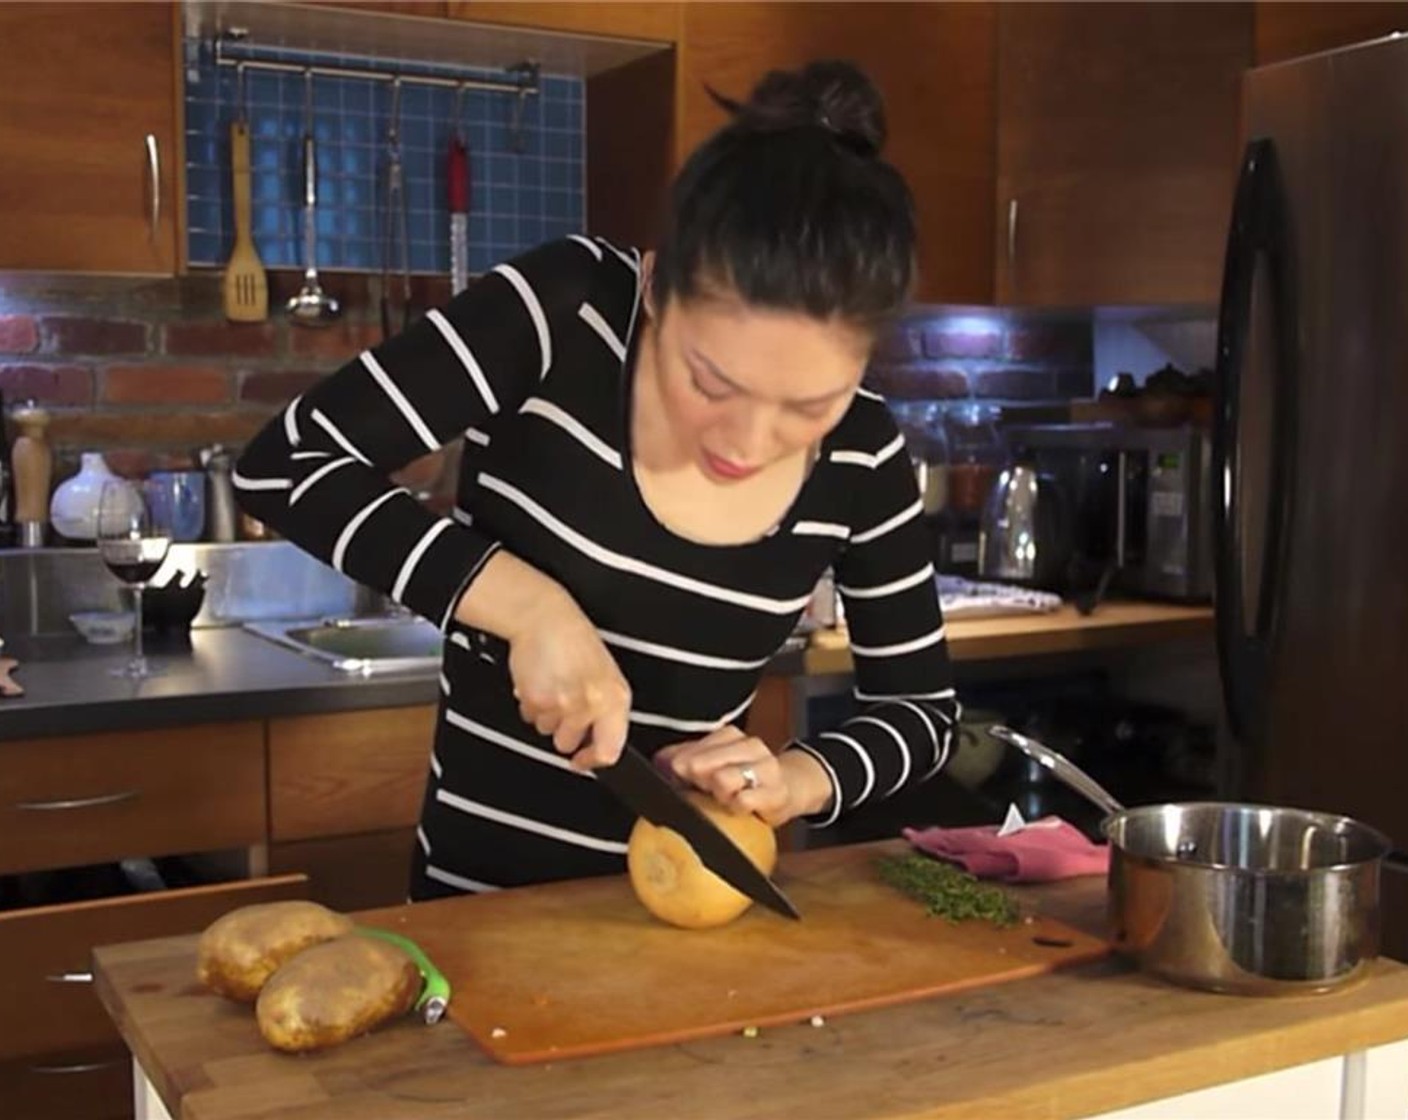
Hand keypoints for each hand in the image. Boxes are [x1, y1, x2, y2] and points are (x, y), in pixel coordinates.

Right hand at [453, 551, 630, 769]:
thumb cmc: (575, 641)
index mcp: (615, 698)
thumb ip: (606, 710)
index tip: (584, 761)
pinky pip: (530, 717)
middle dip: (563, 729)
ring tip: (553, 684)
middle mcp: (592, 704)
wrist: (545, 616)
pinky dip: (531, 704)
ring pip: (547, 731)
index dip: (593, 760)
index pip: (609, 751)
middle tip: (563, 703)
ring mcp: (563, 704)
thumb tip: (598, 742)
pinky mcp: (537, 700)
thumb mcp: (606, 674)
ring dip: (547, 714)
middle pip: (569, 744)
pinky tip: (540, 680)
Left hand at [654, 726, 833, 826]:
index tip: (686, 782)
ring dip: (719, 795)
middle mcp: (749, 745)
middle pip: (700, 765)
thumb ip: (684, 759)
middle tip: (707, 792)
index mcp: (729, 735)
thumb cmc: (745, 779)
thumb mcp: (714, 764)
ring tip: (726, 799)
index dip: (679, 773)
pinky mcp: (776, 793)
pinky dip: (737, 808)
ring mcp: (766, 768)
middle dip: (697, 784)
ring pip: (722, 780)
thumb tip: (659, 761)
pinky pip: (742, 802)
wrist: (790, 788)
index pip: (687, 753)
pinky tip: (740, 807)